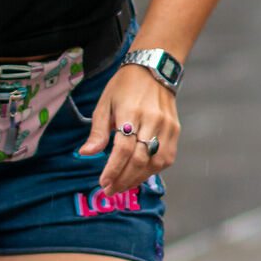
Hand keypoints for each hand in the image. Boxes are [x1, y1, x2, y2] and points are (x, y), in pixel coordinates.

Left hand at [81, 63, 178, 193]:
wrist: (153, 70)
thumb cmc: (123, 88)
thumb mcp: (104, 105)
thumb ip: (97, 132)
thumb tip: (85, 154)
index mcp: (130, 112)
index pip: (123, 149)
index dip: (113, 169)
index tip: (103, 183)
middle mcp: (152, 120)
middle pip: (139, 159)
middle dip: (123, 179)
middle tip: (110, 190)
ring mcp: (167, 126)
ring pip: (155, 162)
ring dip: (138, 178)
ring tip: (122, 185)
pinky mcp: (175, 130)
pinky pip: (166, 157)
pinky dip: (152, 170)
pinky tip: (138, 175)